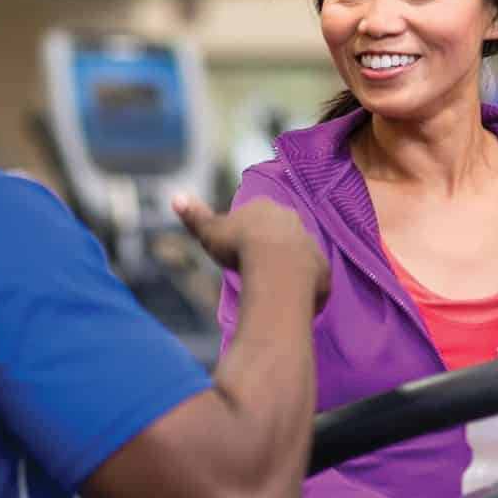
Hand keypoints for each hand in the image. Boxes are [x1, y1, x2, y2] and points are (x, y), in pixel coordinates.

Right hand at [172, 193, 330, 307]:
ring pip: (298, 253)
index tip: (237, 249)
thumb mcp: (210, 232)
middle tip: (253, 268)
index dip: (246, 232)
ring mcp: (310, 243)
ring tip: (271, 287)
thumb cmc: (239, 247)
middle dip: (270, 246)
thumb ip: (194, 216)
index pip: (256, 216)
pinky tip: (288, 300)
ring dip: (288, 267)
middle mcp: (292, 220)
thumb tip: (175, 196)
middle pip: (280, 232)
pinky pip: (311, 277)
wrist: (275, 267)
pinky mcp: (321, 268)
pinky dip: (302, 287)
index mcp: (266, 208)